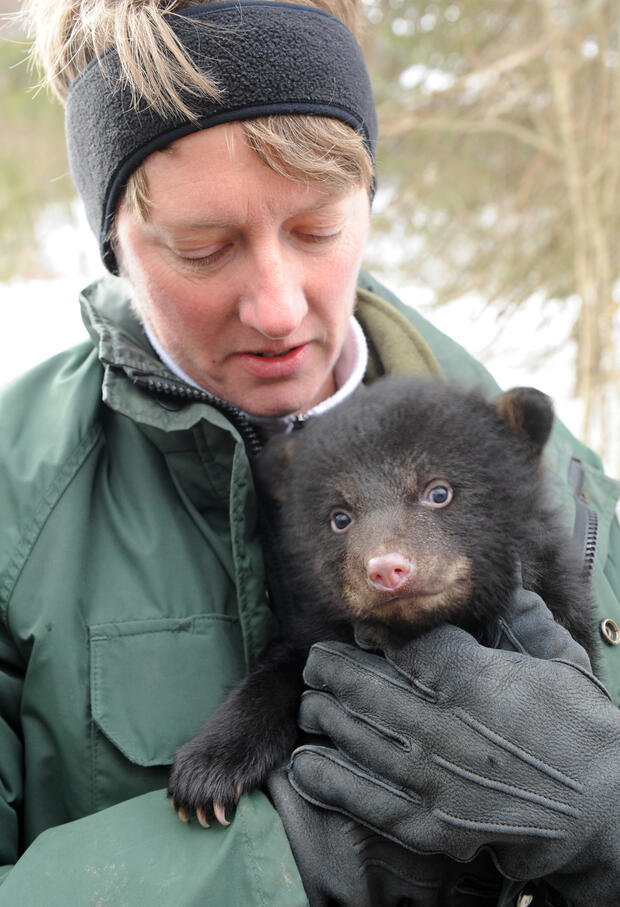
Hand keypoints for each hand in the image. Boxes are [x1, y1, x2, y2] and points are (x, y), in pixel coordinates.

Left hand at [289, 589, 619, 904]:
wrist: (603, 809)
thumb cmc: (580, 728)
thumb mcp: (558, 660)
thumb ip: (521, 614)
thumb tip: (508, 564)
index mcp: (471, 679)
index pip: (398, 644)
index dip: (369, 633)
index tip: (358, 631)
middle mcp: (442, 726)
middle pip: (363, 687)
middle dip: (330, 670)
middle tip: (315, 662)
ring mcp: (433, 779)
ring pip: (356, 737)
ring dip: (324, 715)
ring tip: (311, 702)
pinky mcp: (433, 824)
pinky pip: (365, 798)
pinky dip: (329, 778)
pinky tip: (306, 763)